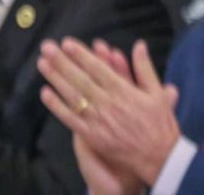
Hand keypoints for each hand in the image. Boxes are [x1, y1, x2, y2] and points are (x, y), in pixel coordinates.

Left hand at [38, 38, 179, 185]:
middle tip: (46, 47)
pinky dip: (57, 106)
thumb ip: (144, 68)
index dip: (81, 55)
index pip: (97, 68)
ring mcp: (98, 120)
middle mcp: (108, 103)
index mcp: (123, 91)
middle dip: (62, 62)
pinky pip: (71, 119)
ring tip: (42, 63)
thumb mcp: (157, 94)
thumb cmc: (160, 126)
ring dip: (56, 79)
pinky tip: (45, 93)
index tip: (66, 43)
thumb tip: (139, 44)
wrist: (161, 159)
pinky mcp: (92, 136)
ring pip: (72, 95)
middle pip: (80, 79)